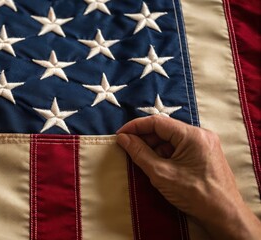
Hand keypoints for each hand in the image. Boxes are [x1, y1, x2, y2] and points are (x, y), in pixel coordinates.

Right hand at [116, 115, 260, 239]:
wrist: (224, 215)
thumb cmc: (194, 194)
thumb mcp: (161, 173)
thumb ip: (139, 153)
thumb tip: (123, 138)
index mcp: (192, 135)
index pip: (157, 122)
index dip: (136, 126)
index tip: (120, 135)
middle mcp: (201, 134)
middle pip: (165, 129)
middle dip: (144, 138)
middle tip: (127, 149)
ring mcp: (204, 144)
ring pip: (171, 139)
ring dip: (154, 147)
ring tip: (142, 161)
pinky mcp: (204, 154)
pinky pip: (180, 147)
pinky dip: (165, 154)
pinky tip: (157, 166)